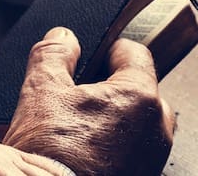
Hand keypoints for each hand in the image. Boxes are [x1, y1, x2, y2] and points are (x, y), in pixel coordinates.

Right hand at [0, 27, 174, 174]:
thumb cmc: (52, 157)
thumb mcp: (41, 92)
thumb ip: (53, 55)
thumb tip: (62, 38)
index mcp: (139, 96)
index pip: (136, 54)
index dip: (110, 50)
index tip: (96, 54)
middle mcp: (156, 128)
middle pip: (141, 90)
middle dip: (114, 88)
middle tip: (83, 96)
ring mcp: (152, 158)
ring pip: (139, 125)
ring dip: (117, 120)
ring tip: (82, 127)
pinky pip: (134, 152)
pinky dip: (116, 148)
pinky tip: (87, 152)